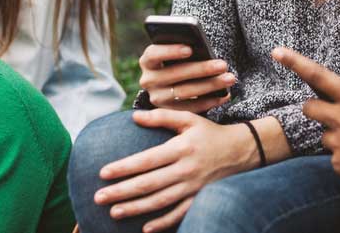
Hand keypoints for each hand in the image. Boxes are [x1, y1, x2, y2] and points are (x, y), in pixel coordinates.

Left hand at [94, 109, 253, 232]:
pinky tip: (145, 228)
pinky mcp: (199, 198)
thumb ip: (162, 118)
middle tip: (98, 197)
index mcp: (181, 148)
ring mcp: (194, 187)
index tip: (103, 173)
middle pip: (149, 183)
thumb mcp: (189, 120)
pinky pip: (179, 214)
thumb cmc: (210, 133)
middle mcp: (187, 169)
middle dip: (122, 191)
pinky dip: (163, 223)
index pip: (147, 160)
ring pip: (161, 201)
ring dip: (136, 208)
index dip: (124, 167)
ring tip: (113, 212)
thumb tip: (134, 117)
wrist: (241, 151)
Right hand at [139, 44, 235, 112]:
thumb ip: (185, 48)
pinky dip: (209, 101)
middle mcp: (148, 80)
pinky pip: (191, 108)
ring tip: (229, 78)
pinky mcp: (169, 112)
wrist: (174, 81)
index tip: (190, 49)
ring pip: (184, 92)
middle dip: (201, 69)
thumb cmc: (180, 60)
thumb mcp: (178, 51)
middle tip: (222, 65)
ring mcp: (157, 98)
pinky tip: (224, 95)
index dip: (171, 51)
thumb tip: (200, 46)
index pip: (154, 54)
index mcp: (148, 61)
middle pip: (175, 74)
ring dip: (210, 85)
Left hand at [271, 47, 339, 193]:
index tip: (276, 52)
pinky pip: (337, 159)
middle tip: (332, 112)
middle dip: (314, 107)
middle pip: (309, 107)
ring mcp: (336, 143)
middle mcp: (339, 118)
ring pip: (325, 136)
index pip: (318, 75)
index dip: (295, 61)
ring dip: (337, 136)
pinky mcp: (339, 166)